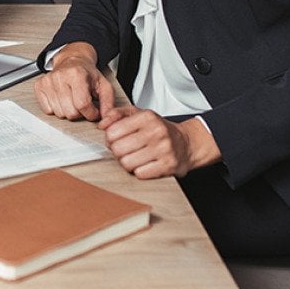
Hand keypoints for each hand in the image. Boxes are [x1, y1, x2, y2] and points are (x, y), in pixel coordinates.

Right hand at [33, 44, 114, 121]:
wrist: (72, 60)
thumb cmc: (86, 73)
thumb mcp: (103, 85)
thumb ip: (108, 102)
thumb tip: (106, 118)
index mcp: (76, 74)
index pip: (82, 105)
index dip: (91, 113)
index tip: (93, 111)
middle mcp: (60, 76)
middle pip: (70, 112)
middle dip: (79, 113)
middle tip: (82, 103)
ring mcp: (48, 81)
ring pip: (59, 113)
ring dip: (68, 110)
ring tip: (72, 99)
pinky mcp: (39, 86)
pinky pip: (48, 110)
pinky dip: (56, 109)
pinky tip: (61, 99)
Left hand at [98, 107, 220, 178]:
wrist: (187, 144)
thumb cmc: (159, 130)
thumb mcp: (140, 115)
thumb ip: (118, 114)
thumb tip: (102, 124)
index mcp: (147, 117)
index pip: (113, 132)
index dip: (110, 139)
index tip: (117, 140)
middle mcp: (156, 131)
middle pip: (118, 149)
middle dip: (118, 152)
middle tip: (126, 150)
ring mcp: (163, 149)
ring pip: (127, 163)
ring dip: (128, 163)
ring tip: (136, 158)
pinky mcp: (168, 165)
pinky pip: (140, 174)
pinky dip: (140, 172)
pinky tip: (145, 165)